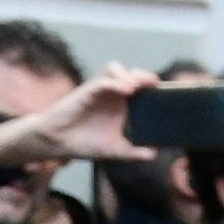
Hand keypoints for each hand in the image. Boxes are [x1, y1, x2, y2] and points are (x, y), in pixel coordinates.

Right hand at [0, 59, 157, 174]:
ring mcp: (100, 91)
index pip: (140, 88)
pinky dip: (115, 82)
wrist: (58, 144)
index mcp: (120, 105)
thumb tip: (153, 154)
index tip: (165, 92)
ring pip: (116, 69)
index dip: (152, 86)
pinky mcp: (87, 90)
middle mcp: (112, 94)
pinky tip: (125, 91)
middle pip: (132, 74)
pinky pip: (103, 80)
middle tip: (154, 85)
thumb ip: (132, 152)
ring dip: (129, 74)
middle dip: (144, 76)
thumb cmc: (83, 143)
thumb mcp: (113, 150)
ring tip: (136, 87)